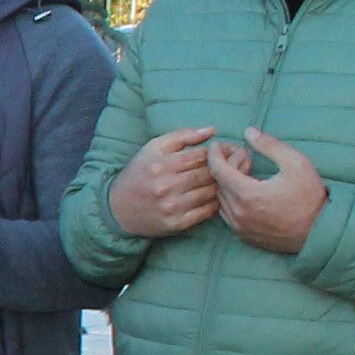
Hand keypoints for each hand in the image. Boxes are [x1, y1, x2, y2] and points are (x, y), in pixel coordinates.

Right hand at [107, 127, 221, 239]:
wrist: (117, 208)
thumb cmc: (139, 173)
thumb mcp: (153, 148)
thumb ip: (182, 136)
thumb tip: (211, 131)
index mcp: (162, 164)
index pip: (202, 155)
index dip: (220, 151)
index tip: (229, 149)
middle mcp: (167, 185)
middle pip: (208, 173)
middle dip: (227, 167)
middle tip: (237, 163)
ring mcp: (172, 206)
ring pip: (210, 192)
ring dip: (224, 185)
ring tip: (230, 179)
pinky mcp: (176, 223)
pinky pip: (206, 211)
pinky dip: (216, 203)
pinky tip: (217, 196)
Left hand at [212, 128, 326, 253]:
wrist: (321, 232)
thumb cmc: (310, 197)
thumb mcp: (296, 163)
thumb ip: (270, 146)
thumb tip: (249, 132)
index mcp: (247, 194)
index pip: (217, 169)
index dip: (215, 154)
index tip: (217, 144)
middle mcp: (238, 213)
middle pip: (220, 183)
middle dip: (228, 165)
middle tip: (245, 156)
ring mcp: (239, 227)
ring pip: (222, 199)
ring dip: (229, 183)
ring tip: (248, 172)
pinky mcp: (244, 236)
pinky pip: (228, 214)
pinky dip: (232, 199)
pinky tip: (248, 191)